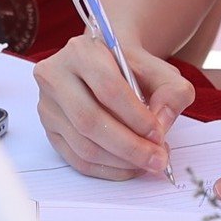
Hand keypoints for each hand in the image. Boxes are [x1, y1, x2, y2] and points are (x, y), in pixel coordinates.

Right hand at [32, 28, 192, 179]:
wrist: (109, 65)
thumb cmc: (135, 67)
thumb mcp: (163, 71)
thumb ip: (173, 92)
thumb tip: (160, 125)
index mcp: (82, 51)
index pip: (108, 89)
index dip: (135, 117)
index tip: (158, 135)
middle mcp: (56, 76)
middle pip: (90, 121)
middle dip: (129, 146)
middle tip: (157, 159)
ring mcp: (48, 105)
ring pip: (82, 145)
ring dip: (119, 161)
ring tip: (147, 162)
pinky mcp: (49, 130)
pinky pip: (76, 158)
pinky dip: (106, 169)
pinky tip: (129, 167)